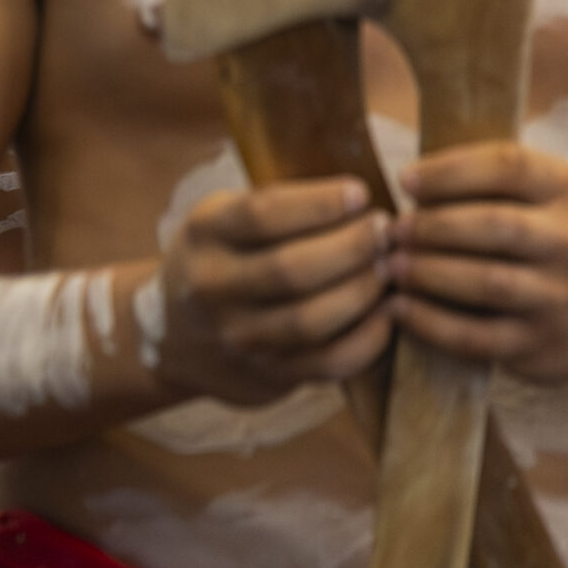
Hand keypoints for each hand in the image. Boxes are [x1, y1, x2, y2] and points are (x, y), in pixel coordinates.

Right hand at [156, 176, 393, 405]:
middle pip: (291, 269)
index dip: (319, 203)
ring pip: (311, 319)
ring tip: (389, 266)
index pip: (262, 215)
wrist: (178, 336)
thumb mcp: (225, 218)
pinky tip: (388, 312)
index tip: (359, 193)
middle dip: (352, 247)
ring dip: (363, 291)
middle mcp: (212, 287)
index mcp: (204, 234)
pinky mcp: (266, 374)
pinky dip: (368, 339)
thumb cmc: (223, 259)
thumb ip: (277, 206)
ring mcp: (237, 337)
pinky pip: (328, 362)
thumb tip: (359, 195)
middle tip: (386, 231)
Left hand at [391, 142, 567, 380]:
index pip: (508, 167)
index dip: (450, 171)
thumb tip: (408, 183)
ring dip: (428, 274)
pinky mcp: (542, 344)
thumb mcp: (544, 193)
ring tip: (391, 266)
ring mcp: (560, 297)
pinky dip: (432, 323)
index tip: (405, 180)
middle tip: (391, 230)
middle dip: (433, 226)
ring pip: (488, 283)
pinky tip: (400, 309)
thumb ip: (489, 180)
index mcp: (567, 189)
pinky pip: (478, 337)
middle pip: (496, 226)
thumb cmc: (554, 234)